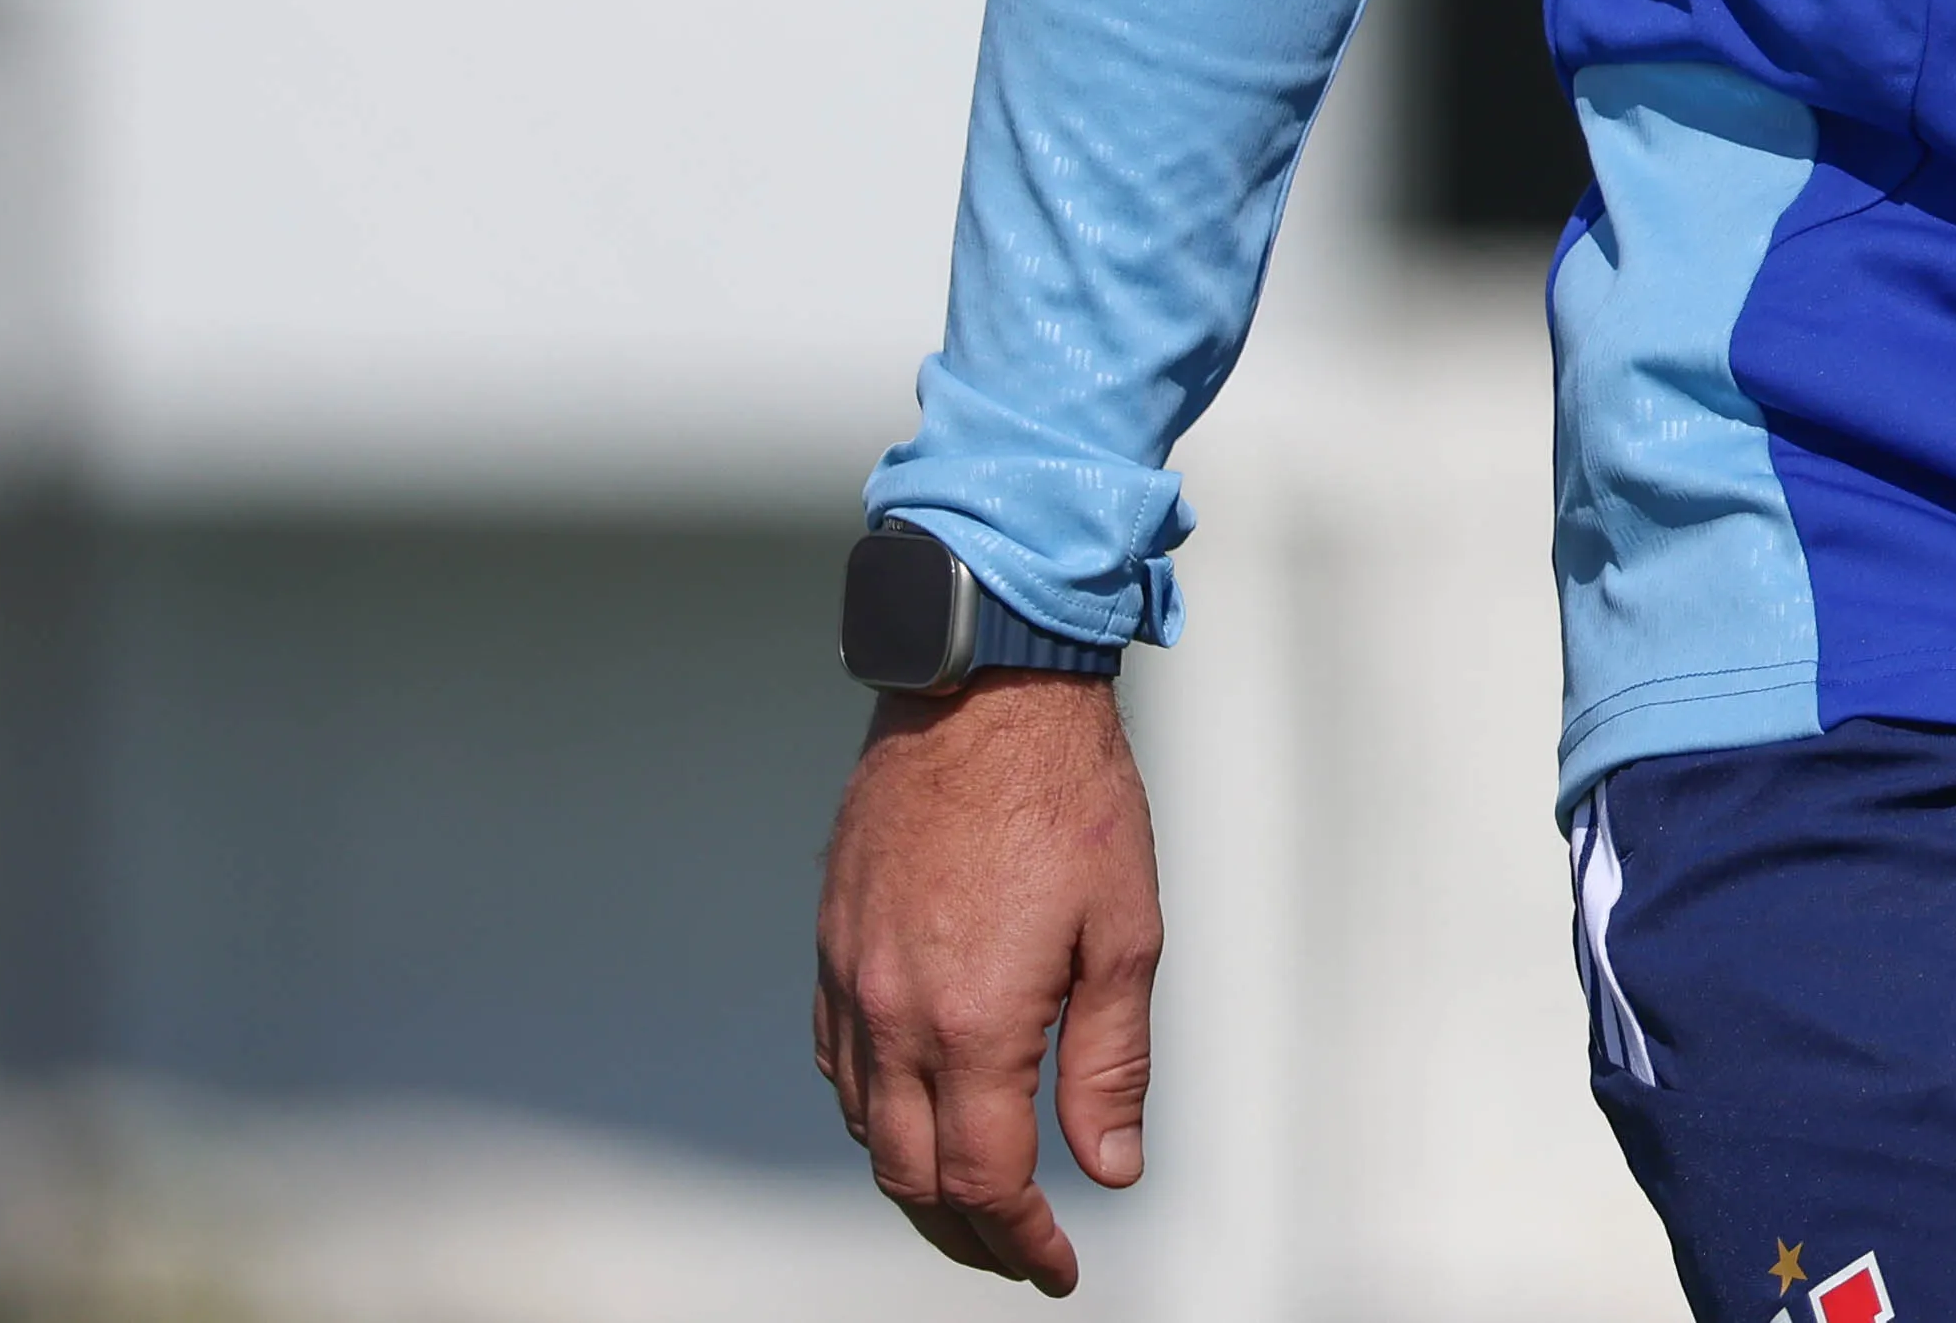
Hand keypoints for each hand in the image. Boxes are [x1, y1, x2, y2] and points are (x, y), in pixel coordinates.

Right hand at [815, 670, 1161, 1287]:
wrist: (981, 690)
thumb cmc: (1068, 799)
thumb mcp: (1124, 933)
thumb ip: (1110, 1063)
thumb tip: (1109, 1169)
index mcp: (974, 1022)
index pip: (985, 1179)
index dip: (1022, 1240)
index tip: (1056, 1265)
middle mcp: (895, 1014)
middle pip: (909, 1175)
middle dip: (965, 1232)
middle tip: (1018, 1250)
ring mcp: (851, 979)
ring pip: (863, 1126)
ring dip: (912, 1179)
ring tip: (970, 1199)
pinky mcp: (832, 944)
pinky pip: (837, 1062)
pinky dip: (873, 1112)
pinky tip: (913, 1111)